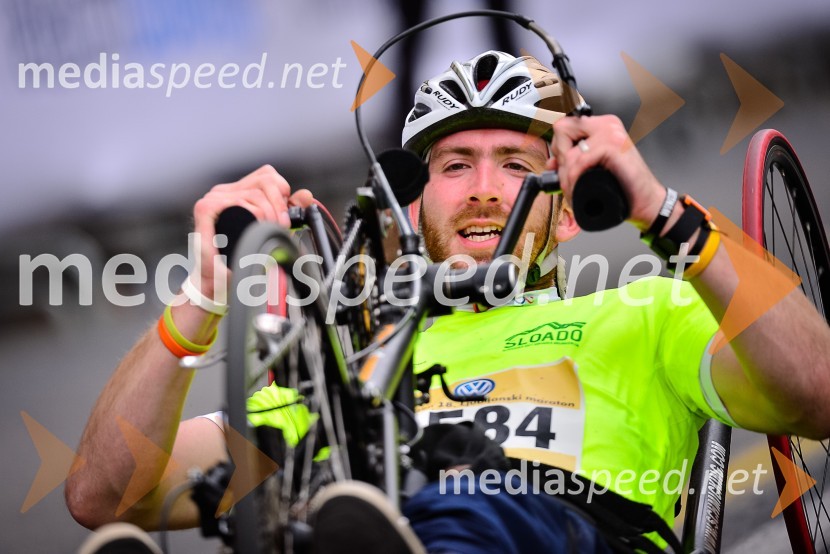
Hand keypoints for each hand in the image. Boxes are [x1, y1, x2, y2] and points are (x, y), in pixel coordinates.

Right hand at [192, 165, 313, 297]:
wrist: (215, 282)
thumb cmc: (239, 257)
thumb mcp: (269, 230)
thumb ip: (287, 211)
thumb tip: (306, 195)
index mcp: (240, 191)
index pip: (268, 176)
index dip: (283, 194)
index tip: (285, 218)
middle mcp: (226, 190)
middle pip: (265, 180)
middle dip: (279, 206)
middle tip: (280, 227)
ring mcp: (215, 198)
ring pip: (255, 194)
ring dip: (267, 216)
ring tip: (265, 233)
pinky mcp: (205, 208)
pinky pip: (237, 204)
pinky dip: (249, 218)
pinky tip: (250, 232)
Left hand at [549, 115, 664, 230]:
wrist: (646, 201)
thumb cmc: (622, 186)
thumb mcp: (593, 168)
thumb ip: (574, 160)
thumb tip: (551, 163)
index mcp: (602, 125)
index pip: (565, 125)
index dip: (557, 146)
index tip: (559, 164)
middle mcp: (606, 124)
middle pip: (562, 130)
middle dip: (560, 158)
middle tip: (568, 177)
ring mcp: (611, 133)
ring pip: (569, 151)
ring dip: (567, 176)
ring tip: (573, 189)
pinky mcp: (613, 146)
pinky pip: (580, 161)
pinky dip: (575, 178)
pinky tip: (580, 188)